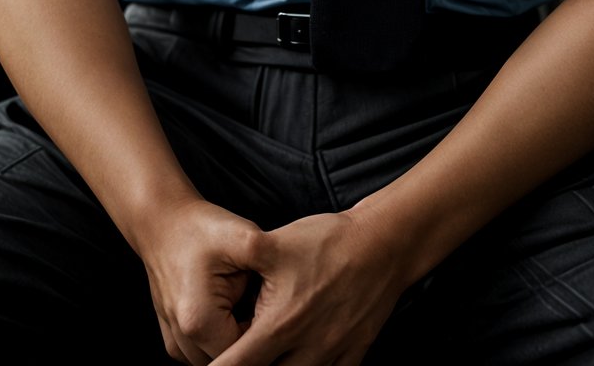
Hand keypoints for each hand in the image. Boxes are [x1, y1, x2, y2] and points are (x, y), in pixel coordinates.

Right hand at [140, 196, 263, 362]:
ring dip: (233, 339)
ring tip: (243, 303)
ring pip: (217, 359)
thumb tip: (294, 297)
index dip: (265, 330)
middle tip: (258, 300)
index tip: (270, 302)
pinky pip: (203, 353)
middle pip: (231, 359)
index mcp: (200, 320)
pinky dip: (218, 339)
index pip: (247, 352)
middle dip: (250, 337)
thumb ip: (268, 267)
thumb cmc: (203, 228)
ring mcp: (175, 341)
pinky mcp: (173, 337)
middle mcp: (183, 338)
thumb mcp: (243, 237)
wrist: (163, 220)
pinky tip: (228, 309)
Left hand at [146, 199, 409, 365]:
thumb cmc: (329, 241)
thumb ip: (241, 261)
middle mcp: (306, 350)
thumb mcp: (276, 243)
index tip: (209, 364)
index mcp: (279, 325)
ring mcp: (332, 357)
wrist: (384, 243)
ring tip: (269, 355)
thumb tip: (210, 269)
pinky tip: (298, 358)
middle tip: (237, 358)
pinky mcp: (353, 357)